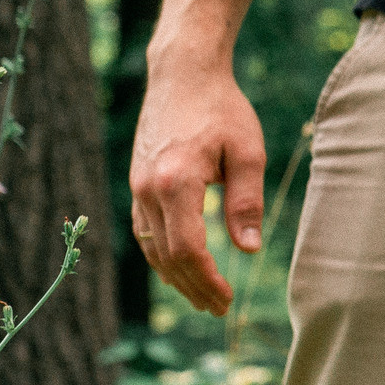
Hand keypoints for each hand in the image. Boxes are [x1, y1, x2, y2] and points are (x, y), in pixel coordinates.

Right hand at [128, 59, 265, 315]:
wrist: (182, 75)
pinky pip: (145, 230)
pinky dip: (161, 255)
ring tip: (202, 298)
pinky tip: (180, 268)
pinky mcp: (137, 182)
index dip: (206, 280)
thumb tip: (248, 250)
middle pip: (166, 256)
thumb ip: (246, 201)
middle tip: (218, 309)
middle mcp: (148, 189)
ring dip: (175, 277)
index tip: (227, 300)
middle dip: (193, 287)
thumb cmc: (222, 108)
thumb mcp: (247, 152)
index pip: (187, 249)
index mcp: (176, 182)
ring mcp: (137, 186)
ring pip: (151, 247)